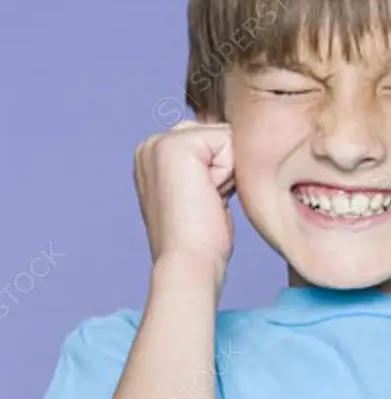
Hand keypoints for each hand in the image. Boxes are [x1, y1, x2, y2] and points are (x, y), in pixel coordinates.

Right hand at [134, 119, 235, 288]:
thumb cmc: (200, 241)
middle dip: (224, 169)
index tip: (202, 202)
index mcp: (153, 156)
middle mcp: (150, 144)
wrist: (187, 263)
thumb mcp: (201, 193)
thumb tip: (233, 146)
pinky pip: (227, 141)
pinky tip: (209, 196)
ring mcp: (159, 142)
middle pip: (218, 135)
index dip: (220, 173)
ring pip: (224, 137)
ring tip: (206, 200)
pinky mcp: (175, 146)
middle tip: (205, 203)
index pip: (210, 141)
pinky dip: (227, 172)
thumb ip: (207, 166)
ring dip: (226, 172)